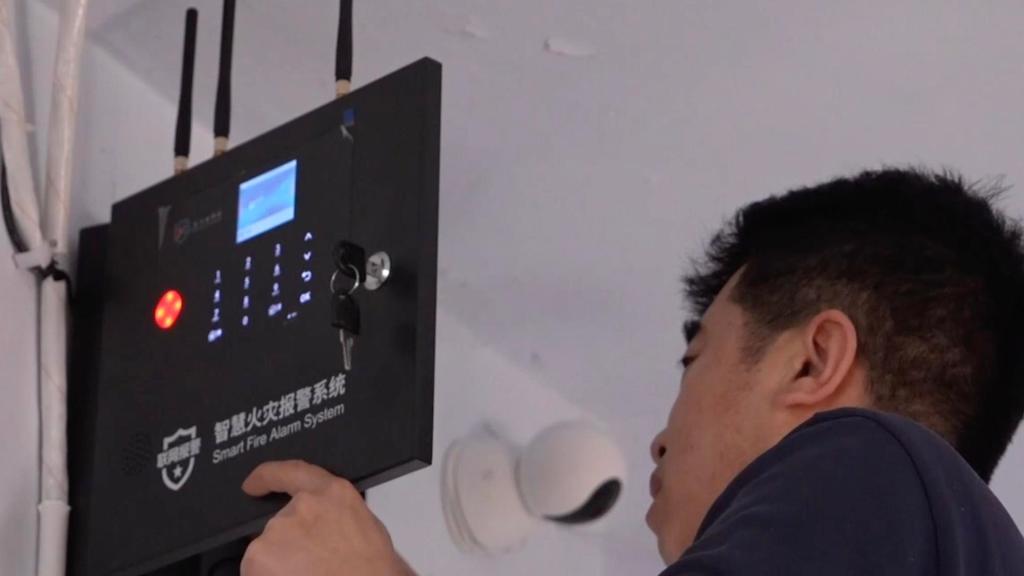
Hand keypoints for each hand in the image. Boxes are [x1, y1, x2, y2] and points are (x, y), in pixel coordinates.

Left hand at [240, 460, 414, 575]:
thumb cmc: (373, 572)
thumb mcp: (367, 530)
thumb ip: (337, 518)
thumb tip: (324, 529)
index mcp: (334, 494)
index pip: (293, 472)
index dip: (267, 477)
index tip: (252, 485)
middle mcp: (303, 506)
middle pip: (280, 524)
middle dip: (288, 545)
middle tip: (309, 567)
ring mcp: (279, 530)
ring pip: (266, 550)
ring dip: (279, 564)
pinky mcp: (260, 555)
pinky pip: (254, 569)